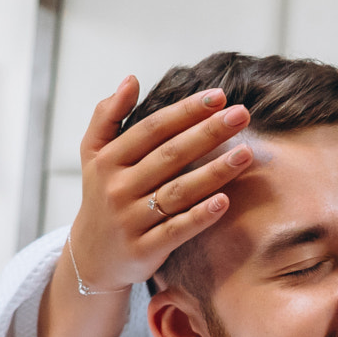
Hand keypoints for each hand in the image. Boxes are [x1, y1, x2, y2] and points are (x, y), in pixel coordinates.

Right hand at [67, 76, 255, 291]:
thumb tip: (131, 79)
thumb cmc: (102, 195)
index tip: (220, 96)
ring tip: (246, 153)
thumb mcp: (93, 154)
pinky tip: (225, 200)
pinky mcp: (144, 249)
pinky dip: (200, 216)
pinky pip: (177, 230)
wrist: (90, 257)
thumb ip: (107, 115)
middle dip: (208, 132)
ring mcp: (131, 220)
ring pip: (178, 192)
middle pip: (170, 156)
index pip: (153, 129)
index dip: (186, 111)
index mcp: (108, 159)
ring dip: (214, 172)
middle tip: (242, 115)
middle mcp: (118, 188)